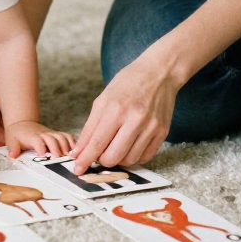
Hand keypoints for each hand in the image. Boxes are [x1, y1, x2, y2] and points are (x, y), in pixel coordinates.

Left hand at [5, 120, 74, 159]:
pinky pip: (67, 136)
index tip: (42, 155)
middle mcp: (43, 134)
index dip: (40, 147)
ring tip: (70, 157)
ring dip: (66, 146)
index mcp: (32, 136)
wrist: (23, 124)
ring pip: (61, 137)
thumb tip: (13, 155)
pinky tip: (76, 152)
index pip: (37, 140)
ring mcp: (51, 134)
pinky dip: (73, 143)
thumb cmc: (17, 135)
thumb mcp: (11, 140)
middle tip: (59, 158)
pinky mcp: (57, 135)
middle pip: (52, 139)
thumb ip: (13, 147)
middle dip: (56, 148)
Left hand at [70, 55, 176, 173]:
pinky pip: (145, 157)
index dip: (85, 159)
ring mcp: (151, 127)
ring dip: (118, 159)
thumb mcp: (103, 99)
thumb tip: (79, 151)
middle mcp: (135, 119)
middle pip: (113, 157)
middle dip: (101, 160)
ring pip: (129, 160)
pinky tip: (128, 147)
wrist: (159, 73)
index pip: (97, 143)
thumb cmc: (127, 83)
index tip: (77, 169)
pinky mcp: (163, 133)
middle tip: (98, 154)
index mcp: (116, 108)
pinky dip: (134, 157)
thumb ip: (90, 127)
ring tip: (114, 147)